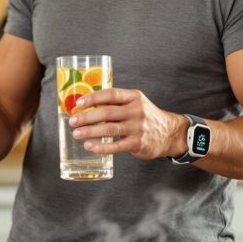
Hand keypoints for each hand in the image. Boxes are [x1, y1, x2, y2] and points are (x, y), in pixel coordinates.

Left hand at [68, 88, 185, 159]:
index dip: (93, 97)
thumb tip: (88, 104)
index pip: (111, 94)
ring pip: (109, 129)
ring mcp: (138, 128)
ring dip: (90, 132)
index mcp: (134, 97)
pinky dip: (102, 147)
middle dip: (87, 117)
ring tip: (77, 134)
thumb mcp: (136, 103)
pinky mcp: (138, 143)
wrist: (169, 133)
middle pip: (107, 112)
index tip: (79, 102)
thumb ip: (117, 102)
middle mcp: (136, 111)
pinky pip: (116, 146)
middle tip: (73, 121)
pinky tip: (90, 146)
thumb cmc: (146, 117)